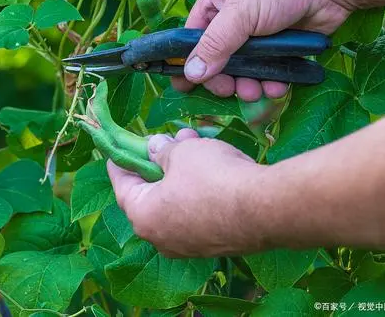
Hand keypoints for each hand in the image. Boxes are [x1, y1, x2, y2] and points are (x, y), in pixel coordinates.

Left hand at [107, 128, 267, 256]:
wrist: (267, 210)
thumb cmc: (212, 178)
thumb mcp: (181, 153)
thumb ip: (161, 150)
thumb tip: (154, 148)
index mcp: (143, 217)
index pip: (122, 185)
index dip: (120, 162)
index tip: (117, 149)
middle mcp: (161, 238)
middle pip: (151, 193)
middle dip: (159, 161)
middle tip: (167, 138)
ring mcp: (188, 245)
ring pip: (177, 200)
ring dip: (182, 171)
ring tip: (194, 141)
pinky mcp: (214, 244)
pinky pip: (197, 211)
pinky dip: (199, 188)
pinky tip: (212, 164)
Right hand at [176, 0, 351, 100]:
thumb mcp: (239, 13)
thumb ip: (214, 45)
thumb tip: (190, 74)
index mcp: (216, 1)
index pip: (192, 37)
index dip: (187, 61)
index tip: (184, 86)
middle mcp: (234, 18)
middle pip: (218, 58)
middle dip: (223, 78)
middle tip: (229, 91)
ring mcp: (259, 33)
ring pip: (244, 69)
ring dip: (248, 84)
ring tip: (256, 91)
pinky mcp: (282, 45)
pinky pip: (269, 70)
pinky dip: (271, 81)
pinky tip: (277, 87)